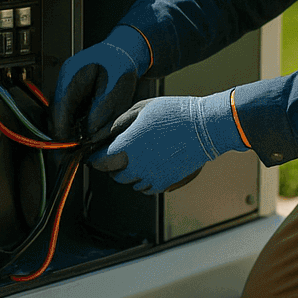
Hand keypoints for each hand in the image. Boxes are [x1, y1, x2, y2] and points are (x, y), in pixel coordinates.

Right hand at [51, 25, 149, 140]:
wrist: (123, 50)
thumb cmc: (121, 65)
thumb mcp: (116, 89)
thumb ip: (102, 111)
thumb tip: (89, 132)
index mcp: (71, 76)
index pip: (59, 110)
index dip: (61, 132)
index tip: (67, 149)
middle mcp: (64, 81)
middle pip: (55, 114)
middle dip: (63, 134)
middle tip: (72, 153)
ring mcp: (66, 85)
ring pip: (61, 114)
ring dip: (68, 129)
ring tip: (79, 146)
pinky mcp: (71, 91)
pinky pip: (68, 110)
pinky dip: (74, 123)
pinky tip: (83, 133)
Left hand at [90, 93, 245, 193]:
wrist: (204, 127)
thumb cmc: (174, 113)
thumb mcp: (142, 108)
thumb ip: (120, 122)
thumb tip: (105, 133)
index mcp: (127, 145)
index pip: (100, 159)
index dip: (94, 158)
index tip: (92, 156)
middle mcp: (136, 165)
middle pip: (113, 174)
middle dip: (110, 166)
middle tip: (114, 157)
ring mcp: (151, 176)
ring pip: (129, 183)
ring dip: (128, 174)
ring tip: (135, 160)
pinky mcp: (164, 183)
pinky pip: (146, 189)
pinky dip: (143, 182)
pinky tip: (147, 169)